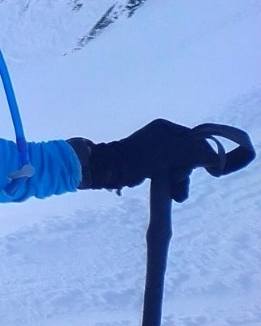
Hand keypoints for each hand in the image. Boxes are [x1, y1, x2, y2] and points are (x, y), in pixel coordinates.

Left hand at [76, 119, 250, 201]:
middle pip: (187, 156)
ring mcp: (154, 152)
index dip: (204, 155)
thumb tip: (217, 158)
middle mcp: (161, 138)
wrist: (109, 169)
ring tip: (178, 196)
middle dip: (186, 173)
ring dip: (180, 182)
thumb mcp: (171, 152)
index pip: (194, 141)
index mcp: (166, 129)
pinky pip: (167, 175)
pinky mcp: (148, 166)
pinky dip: (171, 184)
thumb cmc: (139, 157)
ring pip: (177, 168)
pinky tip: (173, 195)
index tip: (212, 172)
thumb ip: (195, 153)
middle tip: (180, 184)